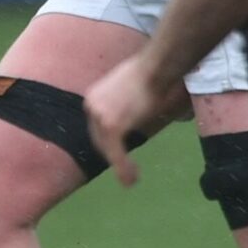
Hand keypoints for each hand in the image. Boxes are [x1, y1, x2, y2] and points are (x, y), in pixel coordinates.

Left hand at [84, 56, 175, 184]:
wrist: (156, 68)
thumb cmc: (150, 72)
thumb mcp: (127, 86)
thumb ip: (123, 101)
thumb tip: (133, 112)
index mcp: (93, 97)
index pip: (96, 126)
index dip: (107, 141)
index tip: (117, 150)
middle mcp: (91, 107)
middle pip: (99, 138)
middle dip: (111, 154)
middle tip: (125, 168)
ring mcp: (100, 117)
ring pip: (107, 148)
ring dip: (119, 165)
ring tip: (130, 179)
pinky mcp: (112, 127)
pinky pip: (116, 153)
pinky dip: (123, 168)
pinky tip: (131, 180)